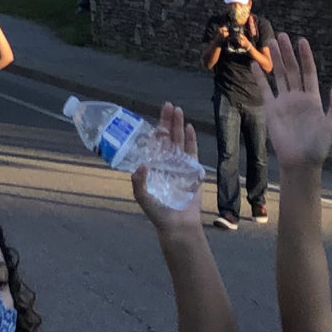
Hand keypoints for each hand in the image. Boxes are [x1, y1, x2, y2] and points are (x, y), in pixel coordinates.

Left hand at [131, 101, 203, 234]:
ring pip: (179, 141)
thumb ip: (138, 182)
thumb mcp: (142, 197)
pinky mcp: (193, 172)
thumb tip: (142, 164)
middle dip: (168, 121)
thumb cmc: (158, 213)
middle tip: (168, 105)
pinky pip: (192, 153)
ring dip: (179, 126)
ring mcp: (180, 166)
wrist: (177, 226)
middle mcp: (166, 163)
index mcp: (154, 166)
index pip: (154, 143)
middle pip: (168, 138)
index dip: (155, 129)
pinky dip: (191, 140)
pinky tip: (189, 127)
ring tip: (178, 111)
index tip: (155, 116)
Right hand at [264, 32, 331, 171]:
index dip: (306, 57)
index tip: (302, 41)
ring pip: (278, 76)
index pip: (309, 72)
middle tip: (282, 35)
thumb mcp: (331, 126)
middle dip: (287, 53)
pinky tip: (256, 64)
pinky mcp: (271, 109)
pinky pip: (264, 89)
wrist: (300, 162)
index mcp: (312, 98)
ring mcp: (283, 101)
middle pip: (292, 70)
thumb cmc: (318, 146)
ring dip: (275, 60)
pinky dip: (260, 77)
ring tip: (270, 43)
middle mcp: (297, 96)